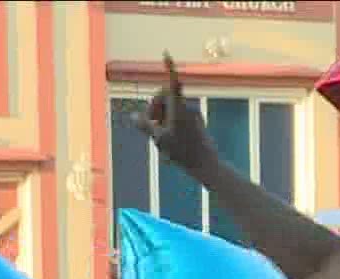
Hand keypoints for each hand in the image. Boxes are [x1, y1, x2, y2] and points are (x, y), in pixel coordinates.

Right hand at [132, 54, 216, 173]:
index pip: (172, 82)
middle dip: (155, 106)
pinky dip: (170, 121)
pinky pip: (178, 114)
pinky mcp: (195, 120)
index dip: (169, 67)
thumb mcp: (159, 139)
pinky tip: (170, 139)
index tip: (166, 53)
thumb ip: (145, 126)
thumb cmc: (182, 152)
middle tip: (152, 124)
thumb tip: (134, 116)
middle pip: (165, 96)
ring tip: (161, 135)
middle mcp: (187, 107)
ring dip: (162, 116)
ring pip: (171, 106)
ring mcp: (192, 113)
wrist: (205, 163)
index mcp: (178, 108)